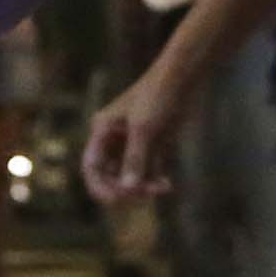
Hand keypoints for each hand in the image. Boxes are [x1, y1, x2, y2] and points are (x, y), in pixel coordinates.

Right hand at [77, 87, 179, 208]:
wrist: (183, 77)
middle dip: (126, 190)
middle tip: (146, 195)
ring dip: (143, 188)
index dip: (100, 187)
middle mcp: (114, 139)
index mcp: (103, 131)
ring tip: (161, 188)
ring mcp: (134, 144)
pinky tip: (167, 185)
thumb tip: (127, 189)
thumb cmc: (158, 95)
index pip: (92, 168)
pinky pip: (148, 173)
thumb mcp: (144, 128)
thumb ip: (135, 159)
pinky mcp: (153, 146)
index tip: (118, 200)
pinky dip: (155, 181)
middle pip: (110, 177)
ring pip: (130, 177)